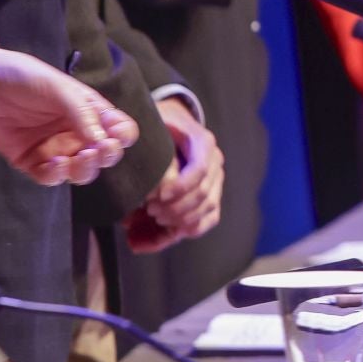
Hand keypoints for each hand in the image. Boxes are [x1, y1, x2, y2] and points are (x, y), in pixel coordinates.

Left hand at [0, 45, 137, 186]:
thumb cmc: (24, 76)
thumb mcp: (59, 87)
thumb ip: (82, 113)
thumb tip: (102, 141)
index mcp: (90, 112)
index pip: (120, 130)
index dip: (123, 136)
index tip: (115, 136)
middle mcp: (76, 132)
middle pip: (104, 155)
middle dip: (107, 156)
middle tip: (98, 149)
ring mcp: (55, 148)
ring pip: (81, 171)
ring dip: (85, 170)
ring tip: (79, 158)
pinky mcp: (30, 161)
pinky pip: (50, 177)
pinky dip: (57, 175)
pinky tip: (55, 163)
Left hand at [125, 97, 222, 252]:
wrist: (167, 123)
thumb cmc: (156, 127)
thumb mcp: (153, 130)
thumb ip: (158, 156)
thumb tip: (160, 189)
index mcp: (203, 142)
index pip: (201, 170)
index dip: (180, 187)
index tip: (157, 197)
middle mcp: (214, 163)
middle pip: (204, 195)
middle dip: (174, 209)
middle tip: (148, 209)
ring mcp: (214, 182)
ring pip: (207, 211)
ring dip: (177, 222)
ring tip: (148, 221)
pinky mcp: (208, 197)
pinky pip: (206, 221)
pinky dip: (181, 233)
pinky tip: (154, 237)